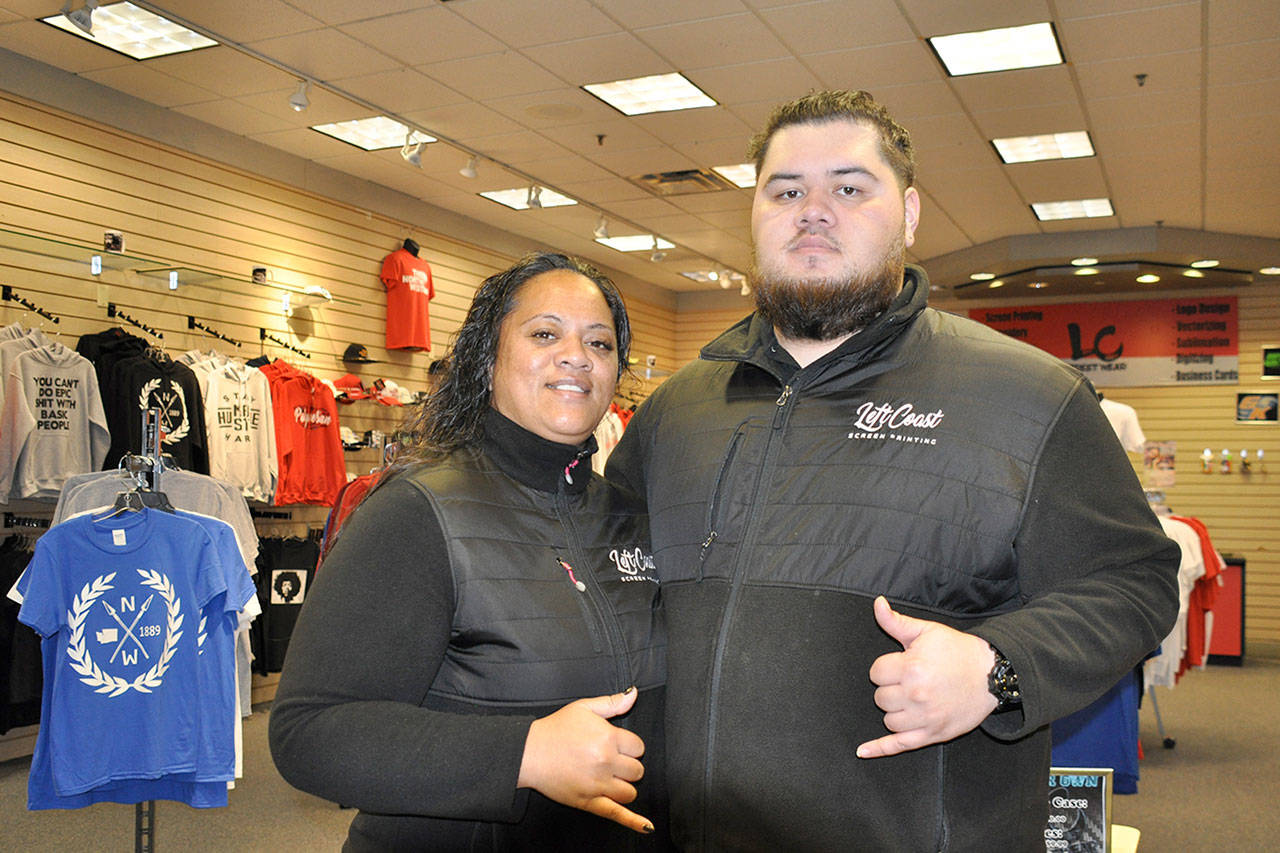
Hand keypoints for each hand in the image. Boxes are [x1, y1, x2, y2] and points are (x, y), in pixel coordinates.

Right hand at [517, 686, 652, 833]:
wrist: (528, 752)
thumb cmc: (555, 728)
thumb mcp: (583, 708)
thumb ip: (612, 702)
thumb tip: (634, 694)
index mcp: (608, 738)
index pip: (638, 747)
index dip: (629, 746)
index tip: (617, 745)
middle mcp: (606, 762)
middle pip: (637, 770)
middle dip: (627, 766)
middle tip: (611, 761)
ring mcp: (598, 784)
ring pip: (630, 792)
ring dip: (625, 786)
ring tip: (610, 778)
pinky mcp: (588, 802)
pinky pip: (616, 814)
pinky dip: (634, 822)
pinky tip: (647, 827)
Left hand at [857, 596, 998, 758]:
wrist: (992, 675)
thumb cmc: (958, 651)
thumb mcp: (927, 631)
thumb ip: (896, 622)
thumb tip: (877, 604)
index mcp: (912, 667)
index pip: (876, 673)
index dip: (886, 668)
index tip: (900, 665)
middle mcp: (916, 695)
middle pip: (880, 698)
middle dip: (890, 688)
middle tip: (909, 681)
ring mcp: (925, 718)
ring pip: (889, 720)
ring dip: (894, 710)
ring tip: (911, 699)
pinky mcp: (933, 735)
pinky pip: (899, 745)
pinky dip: (879, 749)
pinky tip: (862, 751)